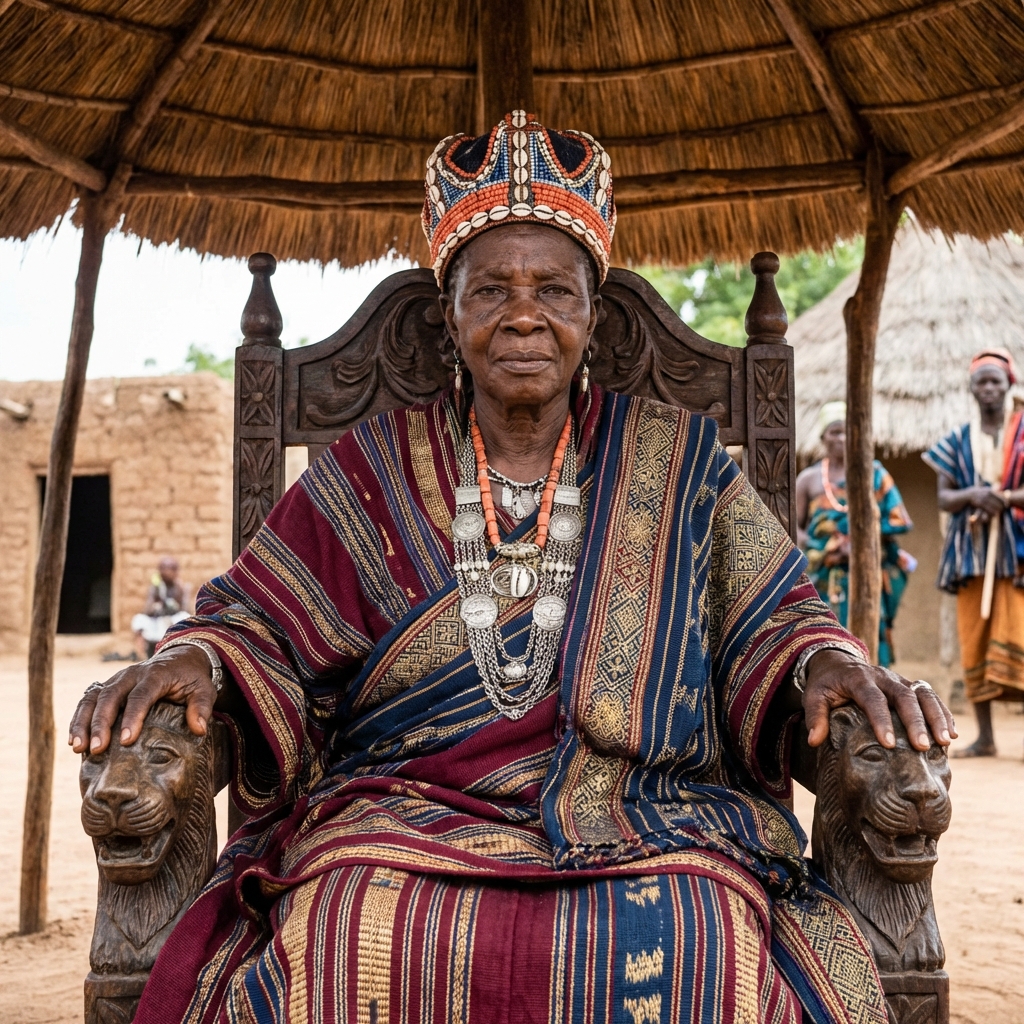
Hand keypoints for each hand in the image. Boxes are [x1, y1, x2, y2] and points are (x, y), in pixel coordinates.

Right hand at [69, 645, 215, 755]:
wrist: (179, 659)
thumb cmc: (191, 679)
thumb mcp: (204, 689)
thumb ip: (202, 707)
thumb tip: (199, 729)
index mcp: (156, 675)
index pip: (141, 695)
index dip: (133, 717)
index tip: (126, 740)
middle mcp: (132, 675)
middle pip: (111, 695)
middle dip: (101, 722)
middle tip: (96, 748)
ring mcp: (117, 679)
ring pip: (94, 696)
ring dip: (83, 721)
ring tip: (78, 747)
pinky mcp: (108, 686)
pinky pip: (88, 699)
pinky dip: (78, 718)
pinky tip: (73, 740)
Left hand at [802, 649, 956, 751]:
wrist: (837, 663)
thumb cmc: (826, 684)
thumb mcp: (814, 696)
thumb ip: (815, 716)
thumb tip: (814, 741)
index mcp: (858, 679)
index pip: (872, 698)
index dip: (881, 720)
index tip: (889, 744)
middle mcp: (882, 677)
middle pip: (903, 696)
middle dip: (915, 721)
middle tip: (923, 746)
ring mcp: (898, 679)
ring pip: (922, 693)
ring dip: (936, 716)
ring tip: (945, 741)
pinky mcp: (908, 684)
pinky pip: (930, 696)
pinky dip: (943, 712)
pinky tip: (952, 733)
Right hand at [969, 486, 1004, 515]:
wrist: (966, 496)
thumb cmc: (978, 494)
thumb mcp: (985, 490)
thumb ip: (994, 492)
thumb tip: (1005, 493)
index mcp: (989, 491)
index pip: (1000, 496)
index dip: (1005, 502)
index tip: (1007, 505)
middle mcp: (986, 494)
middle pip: (997, 502)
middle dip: (1001, 507)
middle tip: (1002, 510)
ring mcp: (982, 499)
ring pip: (993, 506)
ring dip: (997, 510)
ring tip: (998, 512)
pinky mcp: (979, 504)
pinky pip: (988, 509)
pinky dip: (992, 512)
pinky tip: (994, 514)